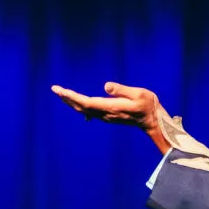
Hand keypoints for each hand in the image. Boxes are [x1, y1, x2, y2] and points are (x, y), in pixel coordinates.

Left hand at [51, 82, 171, 152]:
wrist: (153, 121)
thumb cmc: (148, 105)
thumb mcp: (139, 94)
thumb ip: (121, 90)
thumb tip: (105, 86)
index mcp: (111, 107)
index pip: (86, 102)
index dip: (72, 96)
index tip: (61, 90)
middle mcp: (106, 114)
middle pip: (82, 107)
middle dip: (68, 99)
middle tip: (55, 90)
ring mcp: (107, 117)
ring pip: (84, 110)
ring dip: (72, 102)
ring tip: (62, 94)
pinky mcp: (108, 116)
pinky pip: (90, 112)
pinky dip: (80, 106)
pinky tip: (75, 103)